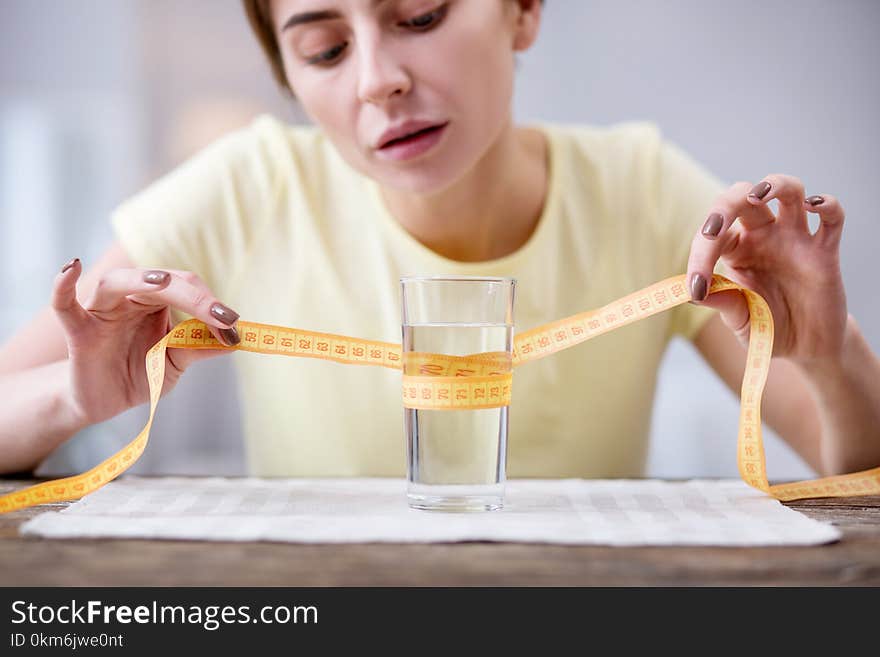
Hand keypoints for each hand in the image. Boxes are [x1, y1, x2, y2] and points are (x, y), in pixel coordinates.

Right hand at [51, 259, 240, 424]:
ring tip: (161, 281)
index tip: (234, 327)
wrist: (106, 401)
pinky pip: (64, 305)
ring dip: (140, 280)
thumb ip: (199, 347)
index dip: (211, 305)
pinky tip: (69, 268)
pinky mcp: (79, 332)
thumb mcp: (176, 362)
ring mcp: (101, 311)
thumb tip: (235, 340)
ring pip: (116, 283)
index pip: (186, 288)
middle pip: (160, 281)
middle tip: (222, 316)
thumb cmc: (140, 373)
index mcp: (156, 301)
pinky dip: (61, 286)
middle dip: (193, 296)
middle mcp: (129, 298)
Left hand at [686, 174, 847, 364]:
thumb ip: (721, 301)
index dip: (699, 257)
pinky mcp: (824, 251)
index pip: (713, 236)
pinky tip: (814, 204)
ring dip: (773, 185)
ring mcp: (794, 239)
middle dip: (725, 206)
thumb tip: (689, 293)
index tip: (696, 289)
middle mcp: (763, 236)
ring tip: (756, 194)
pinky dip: (826, 204)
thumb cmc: (767, 327)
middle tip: (712, 229)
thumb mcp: (738, 318)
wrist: (805, 346)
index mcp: (735, 249)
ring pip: (788, 191)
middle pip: (743, 197)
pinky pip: (831, 217)